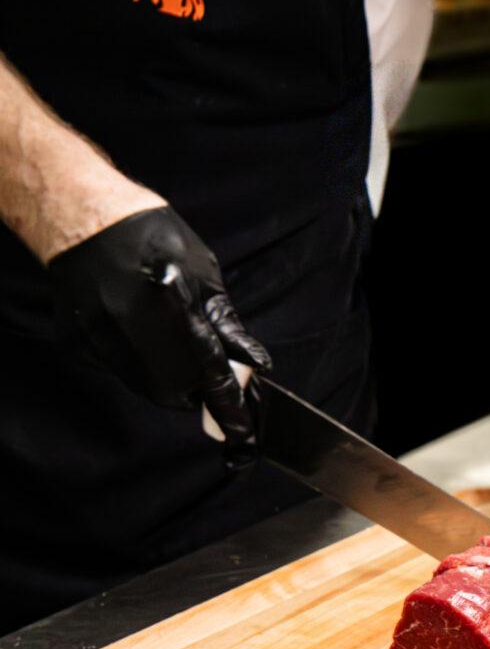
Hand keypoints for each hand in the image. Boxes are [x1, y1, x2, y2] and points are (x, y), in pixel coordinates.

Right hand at [48, 206, 270, 455]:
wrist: (85, 214)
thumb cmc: (155, 237)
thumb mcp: (204, 273)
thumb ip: (225, 323)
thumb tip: (253, 361)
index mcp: (177, 310)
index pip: (212, 375)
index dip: (230, 408)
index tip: (244, 434)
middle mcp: (136, 330)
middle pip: (173, 390)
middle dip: (190, 389)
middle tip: (194, 369)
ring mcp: (101, 338)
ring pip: (141, 383)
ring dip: (160, 375)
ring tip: (157, 335)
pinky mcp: (77, 341)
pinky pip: (112, 366)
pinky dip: (128, 357)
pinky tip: (126, 324)